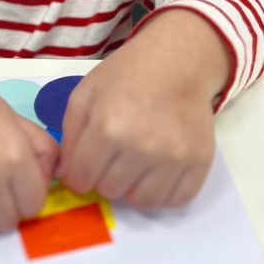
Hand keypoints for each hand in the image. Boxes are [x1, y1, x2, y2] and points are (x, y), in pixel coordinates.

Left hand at [56, 10, 230, 210]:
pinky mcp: (198, 163)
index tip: (86, 163)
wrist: (176, 61)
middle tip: (114, 154)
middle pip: (110, 191)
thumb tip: (65, 175)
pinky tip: (157, 170)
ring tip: (136, 162)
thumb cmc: (125, 76)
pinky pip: (175, 201)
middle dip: (105, 176)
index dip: (78, 174)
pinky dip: (163, 192)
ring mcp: (173, 157)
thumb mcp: (85, 94)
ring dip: (133, 187)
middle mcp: (141, 147)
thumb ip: (69, 136)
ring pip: (142, 202)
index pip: (80, 179)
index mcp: (107, 128)